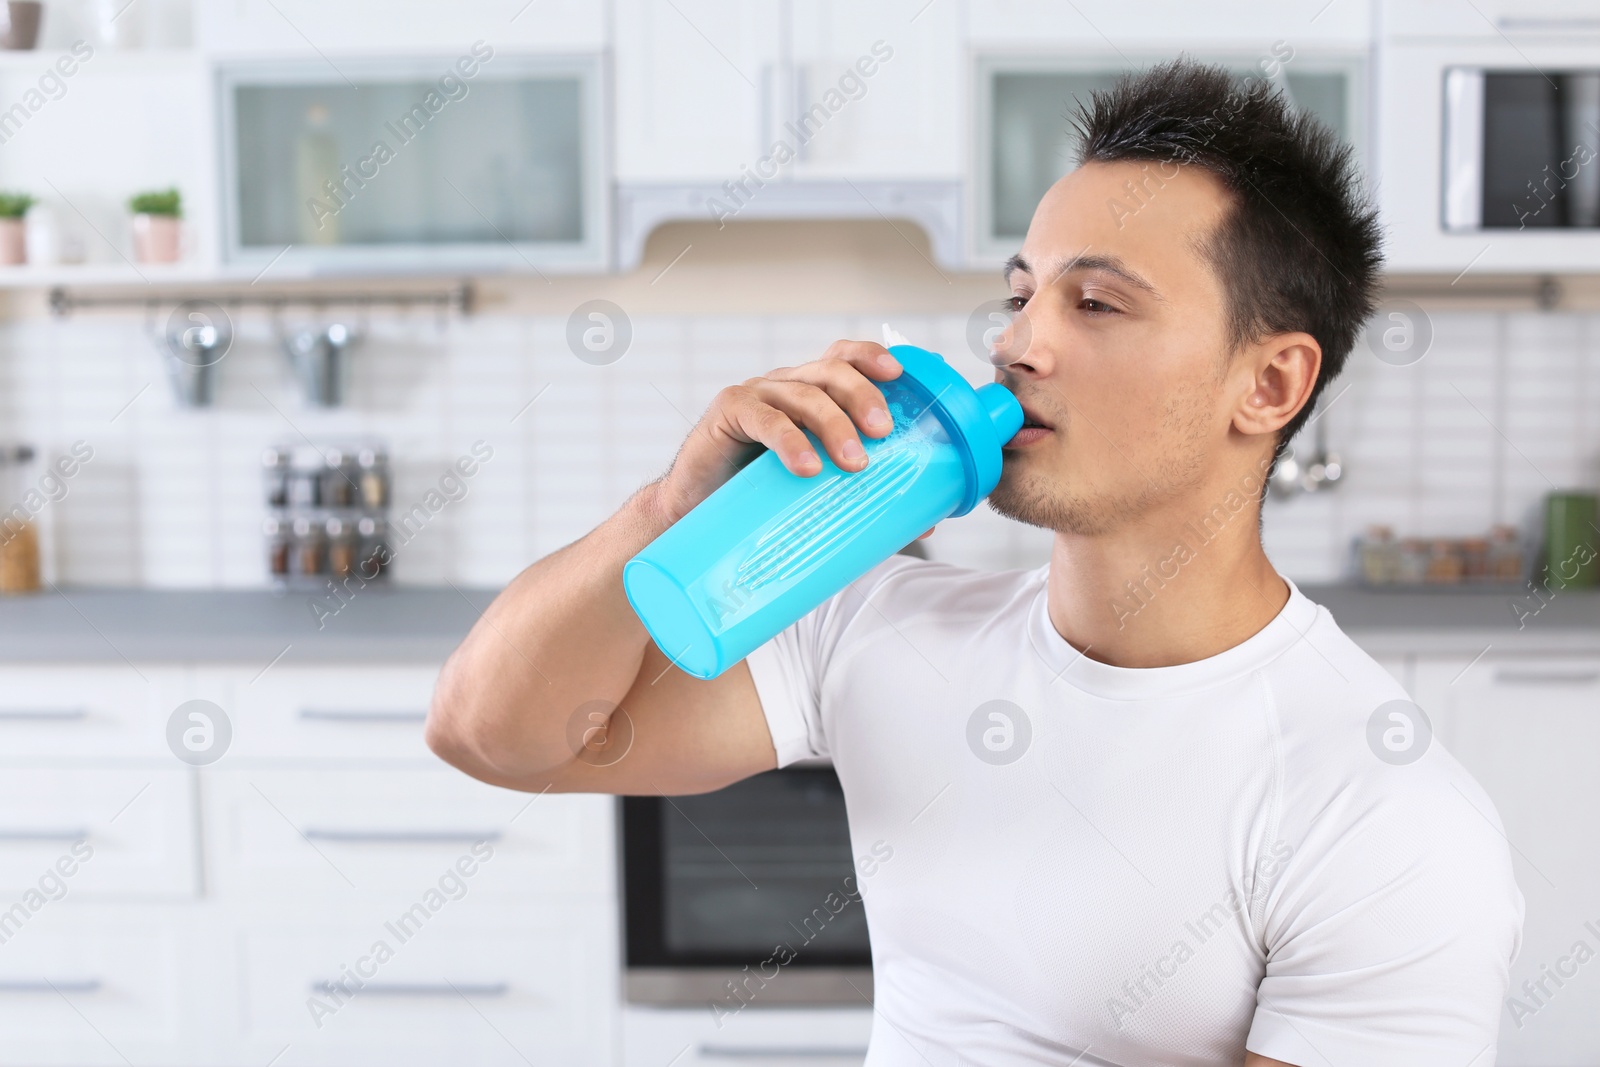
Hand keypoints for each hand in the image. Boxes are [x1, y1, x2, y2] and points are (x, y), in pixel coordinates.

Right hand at [649, 340, 902, 525]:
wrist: (696, 513)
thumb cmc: (761, 497)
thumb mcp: (818, 489)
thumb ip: (866, 496)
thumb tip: (927, 521)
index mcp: (812, 394)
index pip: (844, 359)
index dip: (871, 358)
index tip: (899, 373)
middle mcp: (786, 385)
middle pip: (830, 371)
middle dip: (862, 396)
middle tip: (883, 432)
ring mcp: (756, 395)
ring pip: (802, 394)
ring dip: (833, 425)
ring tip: (854, 463)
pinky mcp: (727, 412)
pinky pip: (763, 418)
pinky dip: (788, 440)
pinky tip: (806, 467)